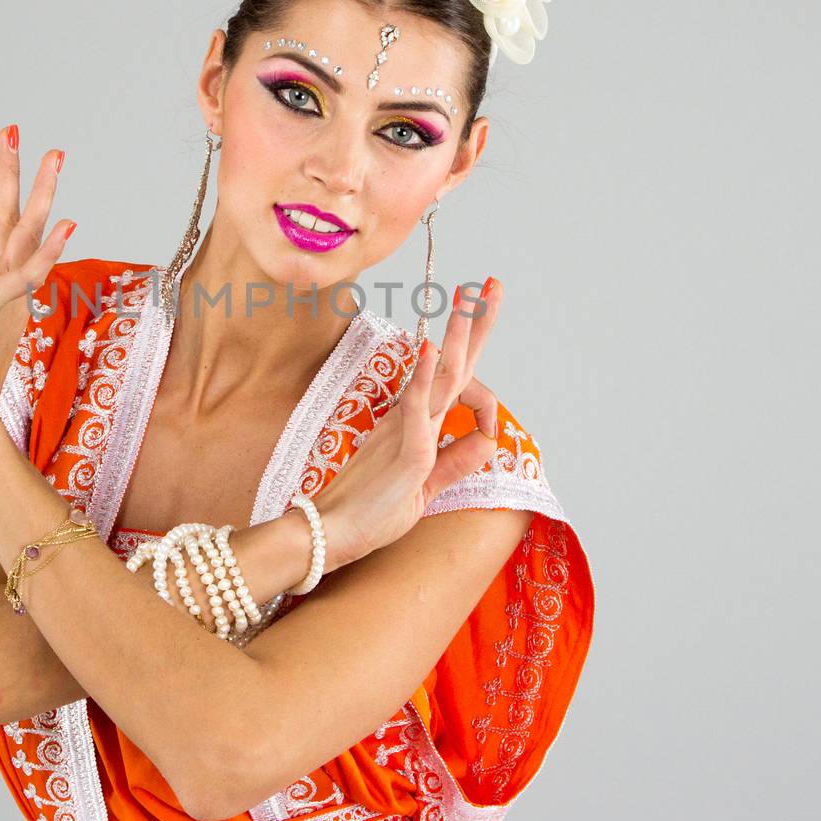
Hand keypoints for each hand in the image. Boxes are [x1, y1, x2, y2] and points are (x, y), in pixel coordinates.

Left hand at [0, 127, 75, 470]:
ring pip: (28, 233)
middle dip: (17, 174)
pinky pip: (28, 273)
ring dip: (42, 193)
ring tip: (54, 154)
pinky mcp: (0, 307)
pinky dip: (47, 250)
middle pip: (15, 217)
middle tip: (16, 130)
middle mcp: (7, 283)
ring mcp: (8, 293)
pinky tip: (65, 226)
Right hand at [310, 279, 505, 566]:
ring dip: (455, 336)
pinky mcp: (403, 449)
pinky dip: (422, 377)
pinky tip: (428, 348)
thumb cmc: (371, 514)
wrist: (331, 535)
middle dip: (473, 325)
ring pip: (438, 376)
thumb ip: (455, 463)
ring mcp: (409, 430)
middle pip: (453, 364)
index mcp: (421, 424)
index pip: (456, 379)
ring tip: (466, 298)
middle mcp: (416, 419)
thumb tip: (488, 438)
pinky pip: (415, 408)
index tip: (484, 323)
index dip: (474, 350)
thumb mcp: (425, 490)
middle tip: (489, 285)